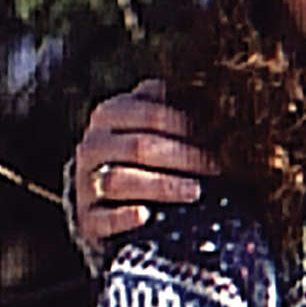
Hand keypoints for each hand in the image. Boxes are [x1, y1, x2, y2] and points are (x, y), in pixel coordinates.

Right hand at [73, 81, 214, 255]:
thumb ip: (165, 106)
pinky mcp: (88, 220)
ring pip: (119, 180)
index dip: (185, 124)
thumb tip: (191, 86)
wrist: (106, 201)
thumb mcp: (150, 126)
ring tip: (195, 191)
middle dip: (183, 157)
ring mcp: (87, 183)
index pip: (148, 114)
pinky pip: (103, 218)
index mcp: (109, 116)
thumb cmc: (142, 157)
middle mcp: (93, 146)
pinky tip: (146, 216)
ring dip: (161, 186)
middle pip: (138, 147)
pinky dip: (124, 217)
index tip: (218, 136)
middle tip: (217, 167)